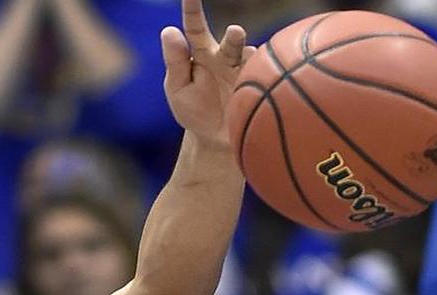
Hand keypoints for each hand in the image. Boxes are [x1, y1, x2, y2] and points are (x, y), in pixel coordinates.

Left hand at [160, 0, 255, 148]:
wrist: (218, 140)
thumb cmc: (194, 112)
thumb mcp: (177, 89)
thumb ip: (175, 61)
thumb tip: (168, 30)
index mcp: (202, 55)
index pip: (195, 28)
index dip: (192, 9)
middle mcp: (226, 57)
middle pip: (232, 41)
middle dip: (235, 37)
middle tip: (235, 33)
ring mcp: (247, 71)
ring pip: (253, 57)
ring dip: (253, 58)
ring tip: (252, 62)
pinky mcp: (262, 85)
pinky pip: (268, 75)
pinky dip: (268, 76)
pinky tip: (267, 84)